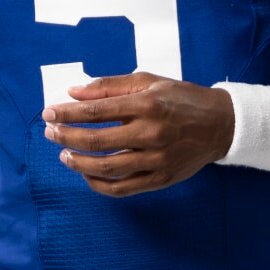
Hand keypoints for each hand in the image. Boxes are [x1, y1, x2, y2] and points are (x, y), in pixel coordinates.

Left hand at [42, 72, 235, 197]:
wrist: (221, 124)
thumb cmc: (182, 98)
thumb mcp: (149, 81)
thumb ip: (110, 86)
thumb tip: (74, 92)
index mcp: (146, 104)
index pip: (96, 111)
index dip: (67, 113)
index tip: (48, 113)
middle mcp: (151, 133)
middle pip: (96, 140)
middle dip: (66, 137)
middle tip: (50, 133)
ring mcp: (156, 160)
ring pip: (106, 168)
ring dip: (78, 163)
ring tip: (63, 155)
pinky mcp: (161, 179)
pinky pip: (122, 188)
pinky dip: (99, 184)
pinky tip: (86, 174)